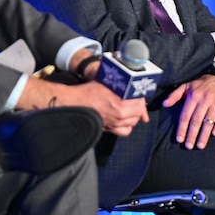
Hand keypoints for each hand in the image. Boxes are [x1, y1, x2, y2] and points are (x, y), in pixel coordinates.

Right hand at [21, 75, 147, 136]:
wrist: (73, 103)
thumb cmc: (87, 92)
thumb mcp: (106, 84)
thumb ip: (120, 86)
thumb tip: (130, 83)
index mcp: (120, 107)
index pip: (140, 105)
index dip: (141, 98)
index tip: (139, 94)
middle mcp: (118, 119)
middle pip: (138, 115)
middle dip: (139, 107)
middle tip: (136, 100)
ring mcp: (113, 125)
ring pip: (132, 124)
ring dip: (134, 116)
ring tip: (132, 110)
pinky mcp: (108, 129)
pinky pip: (124, 131)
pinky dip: (126, 127)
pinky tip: (124, 120)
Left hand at [163, 74, 214, 148]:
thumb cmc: (201, 85)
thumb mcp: (186, 86)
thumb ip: (174, 96)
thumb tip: (164, 104)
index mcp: (193, 96)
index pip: (186, 115)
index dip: (182, 128)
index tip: (180, 139)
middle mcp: (204, 99)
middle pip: (196, 120)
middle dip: (192, 134)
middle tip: (188, 146)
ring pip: (209, 121)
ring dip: (204, 134)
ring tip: (200, 145)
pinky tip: (214, 134)